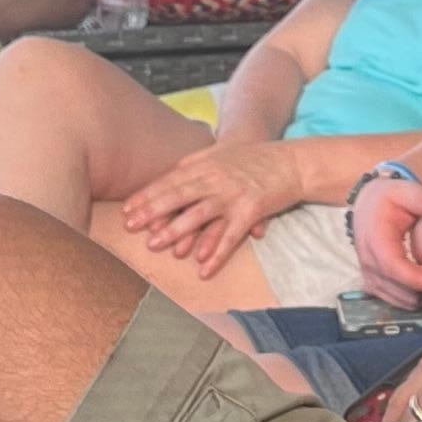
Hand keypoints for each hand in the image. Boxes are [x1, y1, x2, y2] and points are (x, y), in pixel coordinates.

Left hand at [119, 130, 302, 264]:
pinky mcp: (251, 212)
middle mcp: (217, 179)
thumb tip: (173, 170)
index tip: (127, 209)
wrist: (294, 163)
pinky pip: (230, 237)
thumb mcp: (223, 151)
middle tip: (130, 226)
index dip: (148, 195)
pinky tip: (202, 270)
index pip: (171, 181)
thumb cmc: (256, 157)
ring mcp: (233, 196)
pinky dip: (216, 254)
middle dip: (152, 211)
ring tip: (155, 245)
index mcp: (207, 166)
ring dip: (176, 231)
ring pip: (199, 215)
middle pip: (179, 196)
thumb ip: (197, 161)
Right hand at [349, 171, 421, 306]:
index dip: (415, 279)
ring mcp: (367, 272)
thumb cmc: (389, 198)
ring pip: (392, 297)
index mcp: (375, 238)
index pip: (392, 266)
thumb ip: (420, 198)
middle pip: (395, 285)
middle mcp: (367, 259)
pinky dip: (407, 300)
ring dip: (418, 296)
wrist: (367, 204)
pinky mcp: (371, 280)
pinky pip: (388, 299)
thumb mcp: (403, 190)